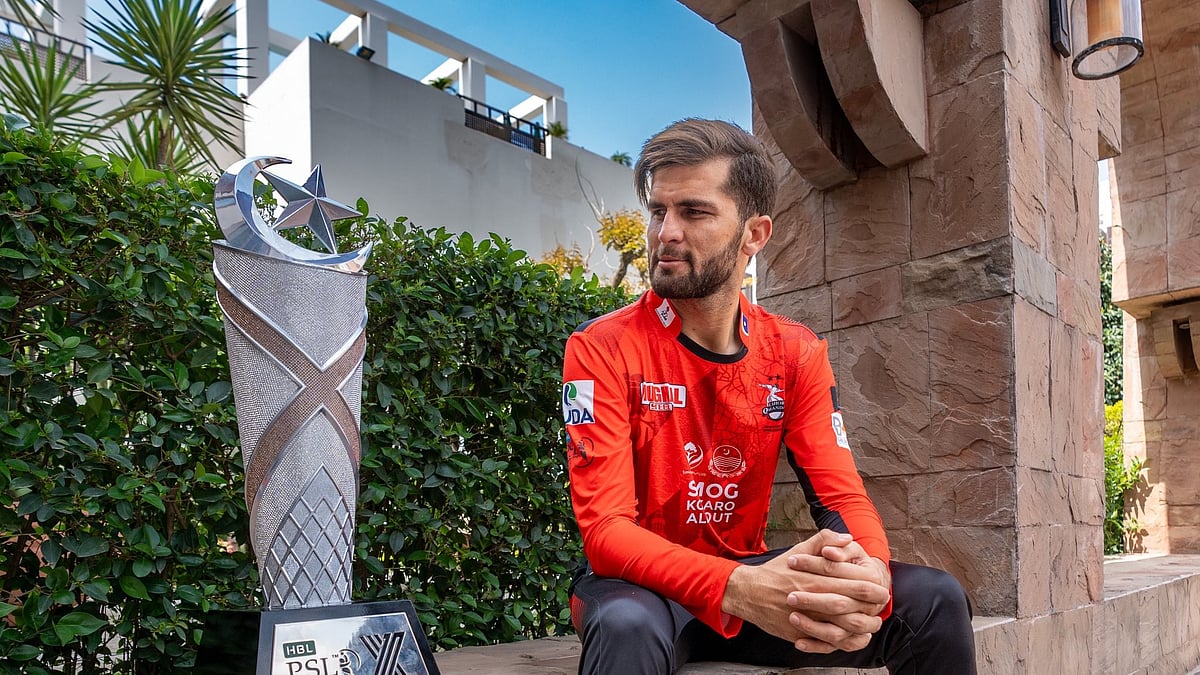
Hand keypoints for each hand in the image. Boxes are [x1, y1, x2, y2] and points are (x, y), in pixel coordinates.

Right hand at [720, 530, 889, 650]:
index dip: (874, 587)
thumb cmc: (776, 570)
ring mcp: (808, 619)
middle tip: (881, 605)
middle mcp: (814, 599)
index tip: (881, 588)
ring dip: (863, 628)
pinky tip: (853, 637)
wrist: (748, 591)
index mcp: (817, 578)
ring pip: (845, 630)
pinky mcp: (801, 634)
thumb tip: (848, 538)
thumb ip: (825, 540)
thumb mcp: (799, 549)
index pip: (856, 584)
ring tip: (871, 623)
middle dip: (874, 607)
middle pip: (855, 607)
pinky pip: (829, 644)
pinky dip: (844, 642)